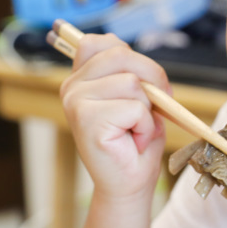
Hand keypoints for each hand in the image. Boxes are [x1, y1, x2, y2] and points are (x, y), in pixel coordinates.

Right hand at [59, 33, 170, 199]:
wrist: (129, 185)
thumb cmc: (135, 143)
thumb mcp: (136, 98)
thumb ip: (131, 72)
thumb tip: (135, 57)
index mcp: (80, 78)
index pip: (104, 42)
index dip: (135, 59)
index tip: (146, 83)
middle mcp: (72, 87)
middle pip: (121, 55)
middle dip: (152, 79)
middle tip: (154, 109)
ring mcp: (76, 102)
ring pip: (132, 82)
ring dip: (147, 110)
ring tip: (136, 130)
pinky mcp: (87, 120)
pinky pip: (135, 107)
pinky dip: (145, 126)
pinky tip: (133, 141)